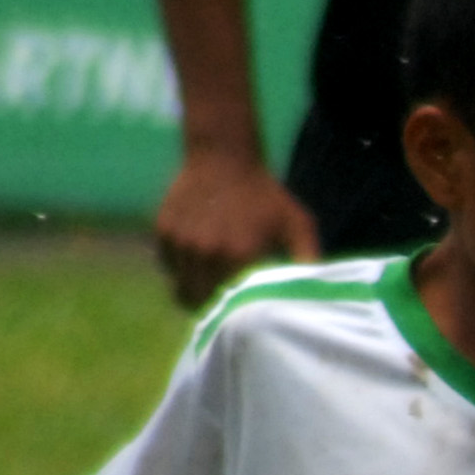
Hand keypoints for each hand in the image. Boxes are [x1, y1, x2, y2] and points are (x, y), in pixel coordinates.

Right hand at [153, 148, 317, 309]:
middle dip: (210, 308)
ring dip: (194, 288)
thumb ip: (307, 260)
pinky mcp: (163, 230)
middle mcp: (205, 252)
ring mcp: (180, 241)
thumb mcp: (297, 224)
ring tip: (211, 282)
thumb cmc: (266, 195)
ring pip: (180, 286)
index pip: (230, 306)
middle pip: (198, 301)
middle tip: (223, 306)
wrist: (224, 157)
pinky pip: (168, 265)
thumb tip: (312, 295)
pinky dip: (180, 267)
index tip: (240, 316)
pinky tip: (198, 256)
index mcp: (239, 256)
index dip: (233, 316)